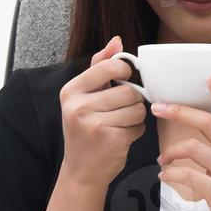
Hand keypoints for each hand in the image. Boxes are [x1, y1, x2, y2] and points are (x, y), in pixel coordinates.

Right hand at [56, 36, 146, 191]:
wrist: (81, 170)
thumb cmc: (85, 129)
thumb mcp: (83, 97)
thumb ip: (99, 66)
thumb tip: (117, 40)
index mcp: (71, 91)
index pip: (108, 67)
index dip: (124, 71)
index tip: (124, 79)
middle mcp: (79, 106)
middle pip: (128, 91)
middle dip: (132, 100)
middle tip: (122, 109)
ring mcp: (94, 124)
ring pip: (137, 108)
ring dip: (136, 116)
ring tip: (121, 123)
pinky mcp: (111, 140)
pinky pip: (139, 126)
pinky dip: (135, 131)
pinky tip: (121, 136)